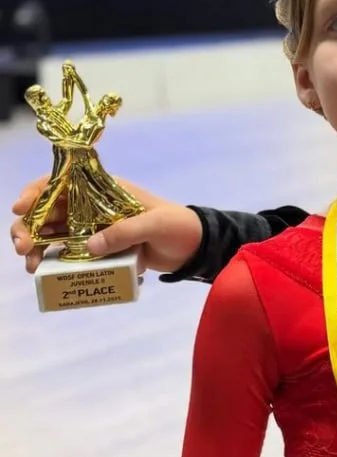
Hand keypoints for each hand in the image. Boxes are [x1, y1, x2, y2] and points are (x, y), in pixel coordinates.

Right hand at [11, 176, 202, 275]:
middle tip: (22, 247)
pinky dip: (52, 262)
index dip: (37, 192)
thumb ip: (126, 232)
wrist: (194, 247)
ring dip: (35, 247)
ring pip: (51, 233)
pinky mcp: (97, 250)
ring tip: (31, 267)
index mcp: (104, 189)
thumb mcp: (156, 224)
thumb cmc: (179, 226)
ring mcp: (92, 228)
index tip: (21, 208)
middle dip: (27, 226)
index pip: (62, 182)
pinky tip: (44, 273)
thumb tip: (90, 247)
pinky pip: (67, 254)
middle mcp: (91, 206)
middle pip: (47, 210)